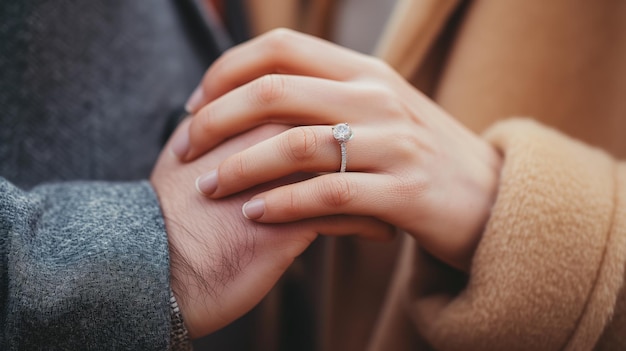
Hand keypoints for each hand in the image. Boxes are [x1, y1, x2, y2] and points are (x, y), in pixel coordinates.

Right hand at [151, 119, 391, 337]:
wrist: (151, 268)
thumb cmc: (172, 215)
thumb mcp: (189, 157)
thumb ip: (221, 131)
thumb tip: (242, 123)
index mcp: (244, 121)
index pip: (311, 105)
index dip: (340, 121)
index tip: (357, 139)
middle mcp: (265, 143)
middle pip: (337, 133)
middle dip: (366, 148)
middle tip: (384, 167)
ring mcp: (279, 182)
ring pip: (349, 171)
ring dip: (375, 187)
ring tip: (386, 203)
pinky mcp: (286, 226)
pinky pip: (345, 216)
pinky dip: (368, 224)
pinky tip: (380, 232)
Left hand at [172, 29, 501, 271]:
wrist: (490, 199)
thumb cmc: (420, 157)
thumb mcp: (380, 111)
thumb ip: (328, 98)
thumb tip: (258, 97)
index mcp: (365, 72)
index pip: (281, 48)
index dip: (226, 71)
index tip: (194, 104)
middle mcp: (378, 98)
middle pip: (276, 91)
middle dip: (216, 119)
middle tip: (186, 147)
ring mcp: (394, 143)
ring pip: (296, 144)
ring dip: (240, 167)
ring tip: (209, 186)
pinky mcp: (404, 192)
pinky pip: (328, 194)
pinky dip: (283, 204)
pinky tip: (256, 214)